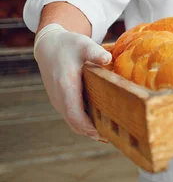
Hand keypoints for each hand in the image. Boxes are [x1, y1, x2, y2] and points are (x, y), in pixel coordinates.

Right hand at [34, 24, 111, 139]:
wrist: (49, 46)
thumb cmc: (69, 45)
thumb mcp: (84, 44)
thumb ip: (95, 52)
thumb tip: (108, 58)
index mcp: (66, 86)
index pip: (74, 114)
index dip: (88, 127)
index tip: (104, 133)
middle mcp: (59, 98)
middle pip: (75, 124)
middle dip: (93, 132)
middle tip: (115, 137)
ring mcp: (58, 101)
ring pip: (73, 122)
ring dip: (89, 129)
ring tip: (111, 134)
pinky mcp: (60, 101)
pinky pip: (72, 117)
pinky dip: (84, 123)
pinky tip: (101, 123)